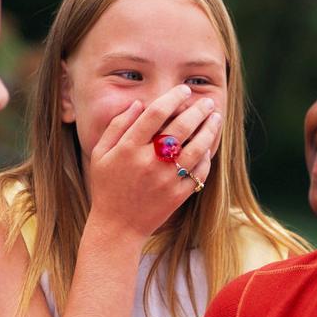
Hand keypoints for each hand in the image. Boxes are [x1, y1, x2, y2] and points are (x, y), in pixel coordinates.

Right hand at [86, 85, 222, 238]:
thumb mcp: (101, 154)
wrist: (117, 227)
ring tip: (215, 118)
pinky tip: (208, 147)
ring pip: (195, 149)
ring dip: (209, 130)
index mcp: (128, 148)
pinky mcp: (177, 196)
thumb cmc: (107, 187)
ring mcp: (165, 180)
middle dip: (197, 110)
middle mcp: (148, 162)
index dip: (173, 98)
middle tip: (206, 102)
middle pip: (180, 128)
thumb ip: (117, 126)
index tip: (184, 90)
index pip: (156, 114)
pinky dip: (206, 158)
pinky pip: (198, 172)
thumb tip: (139, 104)